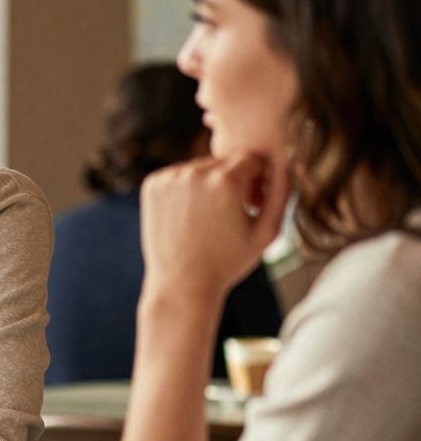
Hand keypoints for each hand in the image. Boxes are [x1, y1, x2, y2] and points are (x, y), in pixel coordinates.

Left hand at [139, 152, 290, 300]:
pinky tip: (189, 216)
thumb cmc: (229, 261)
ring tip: (210, 217)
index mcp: (227, 180)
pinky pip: (178, 175)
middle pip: (225, 161)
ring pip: (200, 167)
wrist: (181, 283)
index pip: (252, 158)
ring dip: (209, 183)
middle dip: (233, 180)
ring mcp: (170, 178)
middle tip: (232, 212)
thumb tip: (288, 156)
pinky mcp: (152, 185)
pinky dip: (185, 189)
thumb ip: (282, 190)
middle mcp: (195, 172)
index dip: (258, 179)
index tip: (254, 202)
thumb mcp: (267, 231)